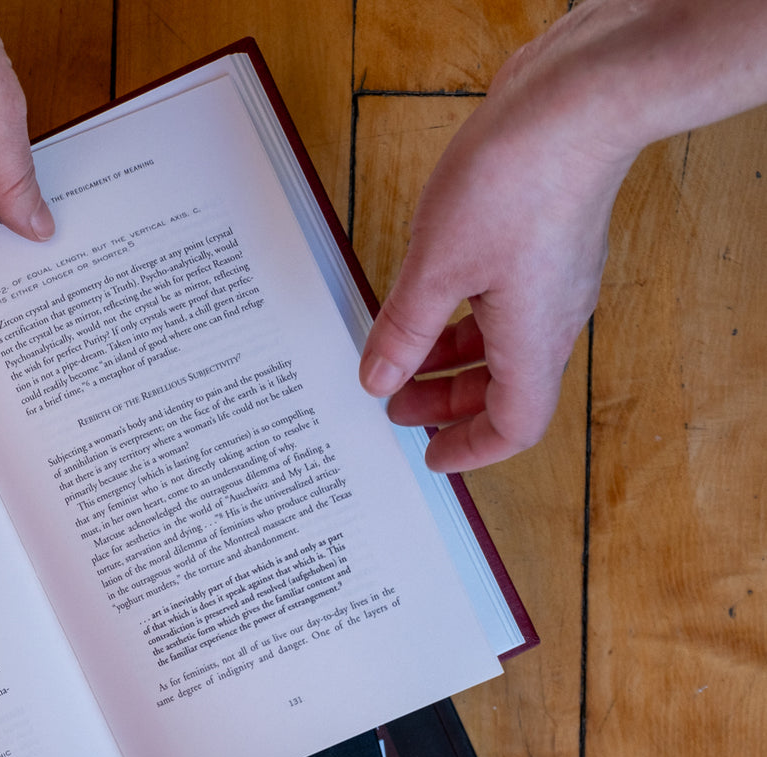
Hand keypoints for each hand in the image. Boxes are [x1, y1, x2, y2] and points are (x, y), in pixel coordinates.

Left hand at [358, 31, 635, 471]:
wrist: (576, 100)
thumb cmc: (518, 180)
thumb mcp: (435, 267)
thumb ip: (403, 330)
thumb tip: (379, 379)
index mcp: (534, 341)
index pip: (514, 426)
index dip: (470, 449)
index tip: (431, 457)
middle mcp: (554, 316)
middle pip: (505, 387)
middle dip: (446, 402)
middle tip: (396, 405)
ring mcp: (553, 277)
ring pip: (502, 342)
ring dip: (450, 357)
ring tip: (400, 355)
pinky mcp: (544, 240)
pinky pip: (502, 301)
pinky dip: (461, 314)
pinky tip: (425, 297)